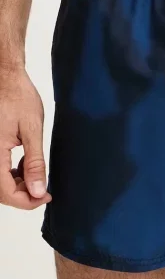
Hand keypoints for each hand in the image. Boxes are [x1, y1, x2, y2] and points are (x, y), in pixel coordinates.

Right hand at [0, 65, 50, 208]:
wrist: (5, 78)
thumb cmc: (18, 97)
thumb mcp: (32, 129)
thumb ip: (35, 162)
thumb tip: (38, 191)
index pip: (5, 192)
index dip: (27, 201)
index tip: (46, 196)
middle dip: (22, 193)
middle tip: (44, 187)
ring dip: (15, 183)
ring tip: (34, 170)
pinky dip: (9, 172)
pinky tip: (23, 163)